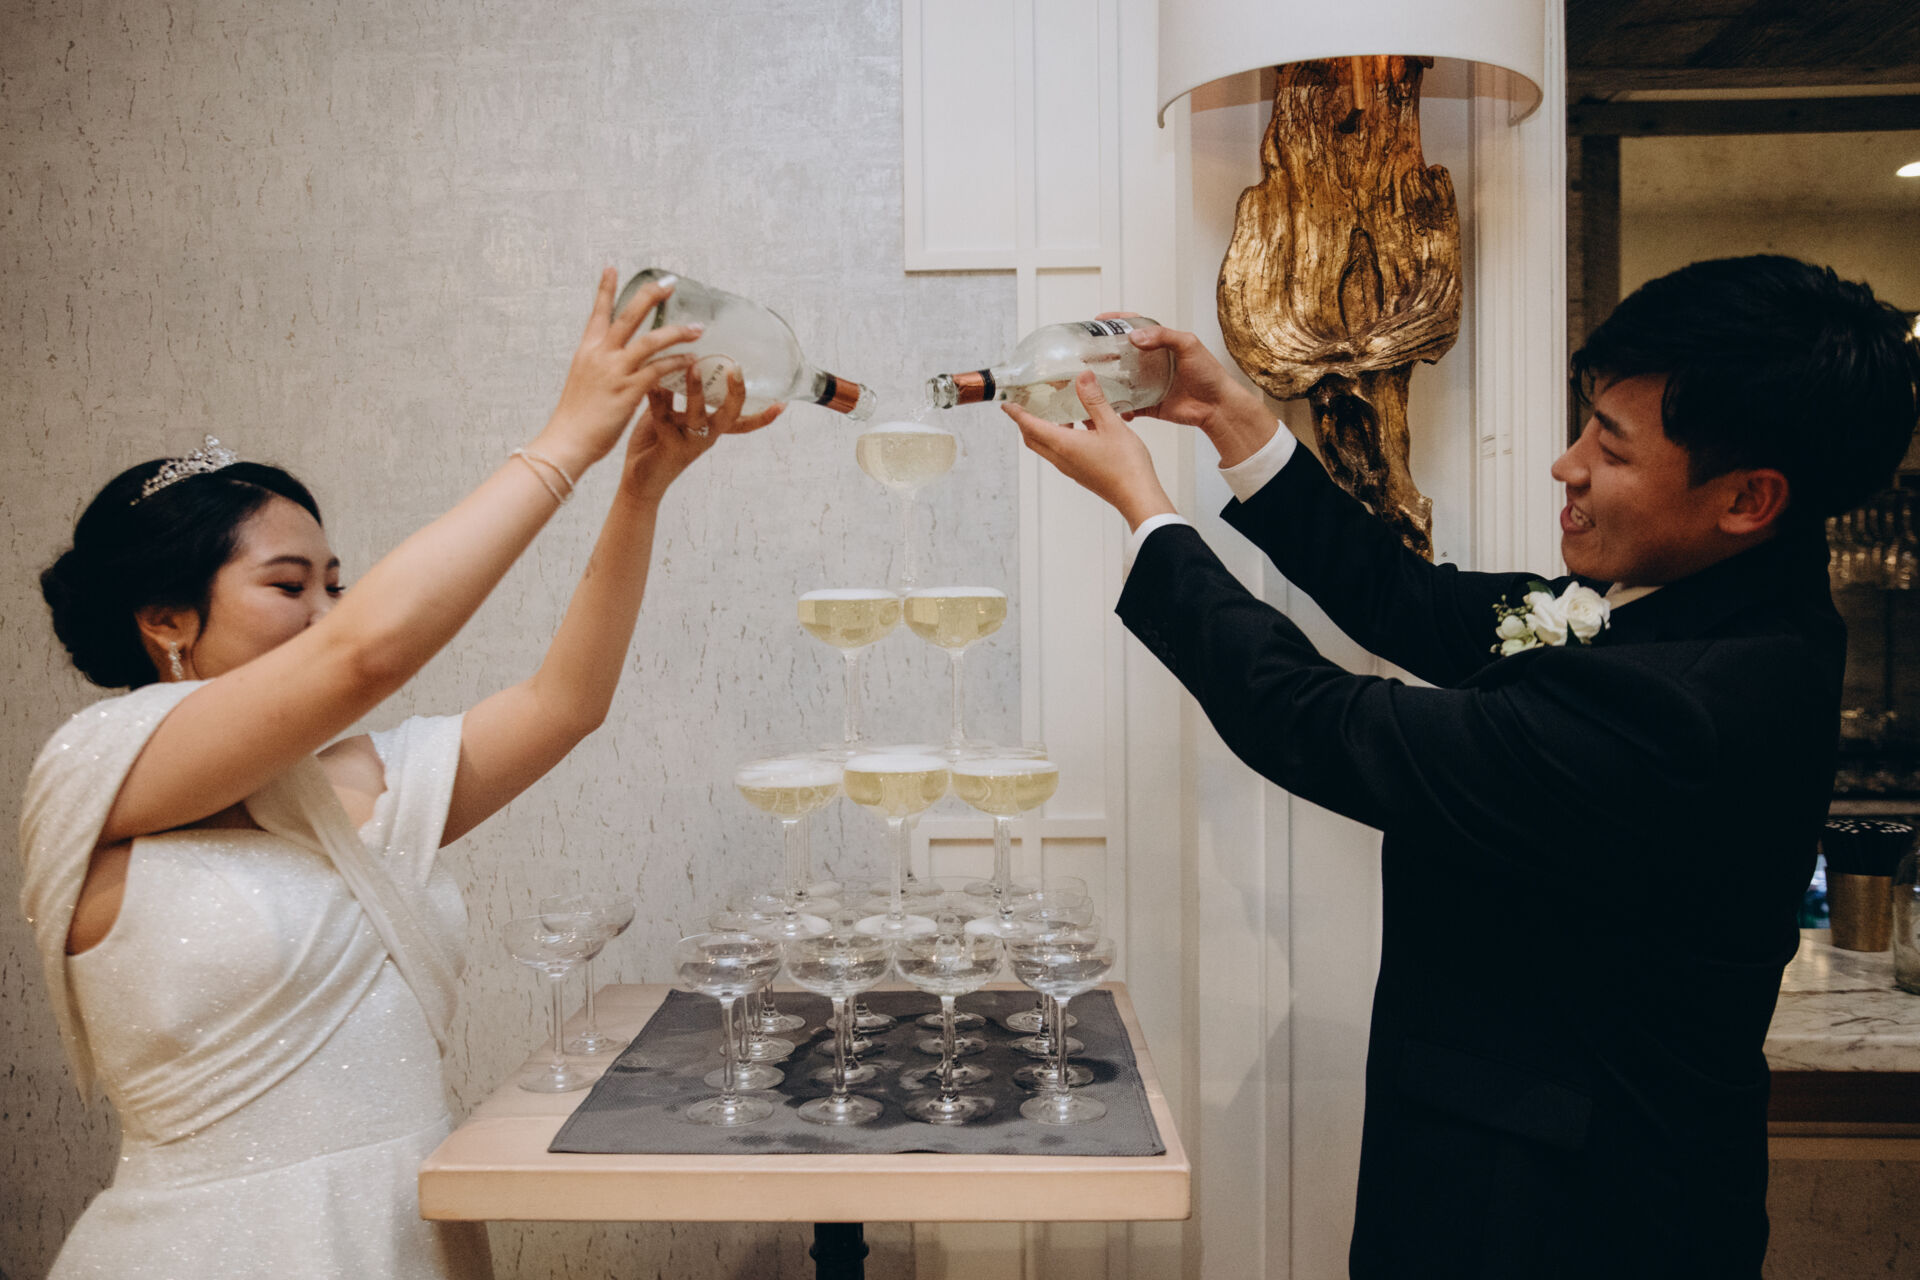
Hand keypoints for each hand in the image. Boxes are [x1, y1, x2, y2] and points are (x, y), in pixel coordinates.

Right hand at [537, 269, 706, 475]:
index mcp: (587, 351)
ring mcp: (614, 372)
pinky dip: (676, 363)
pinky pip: (658, 371)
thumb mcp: (583, 382)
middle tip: (669, 282)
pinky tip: (691, 359)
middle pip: (627, 316)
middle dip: (649, 296)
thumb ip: (598, 367)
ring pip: (649, 341)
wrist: (566, 441)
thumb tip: (609, 361)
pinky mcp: (628, 391)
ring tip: (698, 327)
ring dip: (676, 332)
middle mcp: (600, 355)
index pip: (598, 313)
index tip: (613, 267)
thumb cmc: (575, 418)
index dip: (605, 289)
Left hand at [621, 361, 782, 500]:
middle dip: (736, 392)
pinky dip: (658, 399)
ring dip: (696, 390)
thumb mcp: (670, 413)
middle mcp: (706, 436)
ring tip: (692, 367)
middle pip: (730, 415)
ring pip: (698, 415)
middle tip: (736, 368)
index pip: (743, 422)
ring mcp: (690, 443)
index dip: (763, 416)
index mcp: (712, 429)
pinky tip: (653, 383)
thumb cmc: (656, 443)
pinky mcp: (669, 447)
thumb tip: (676, 358)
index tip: (782, 404)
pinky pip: (664, 417)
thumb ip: (674, 392)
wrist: (637, 480)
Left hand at [1004, 371, 1175, 528]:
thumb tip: (1082, 378)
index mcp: (1063, 445)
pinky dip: (1061, 437)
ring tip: (1056, 411)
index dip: (1017, 414)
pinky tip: (1081, 427)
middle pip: (1033, 439)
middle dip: (1025, 422)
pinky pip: (1062, 452)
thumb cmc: (1126, 465)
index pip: (1030, 426)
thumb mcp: (1111, 425)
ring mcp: (1071, 468)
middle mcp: (1062, 458)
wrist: (1137, 496)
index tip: (1007, 405)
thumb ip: (1095, 400)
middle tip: (1025, 406)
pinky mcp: (1081, 473)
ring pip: (1047, 446)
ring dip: (1045, 430)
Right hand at [1098, 314, 1275, 466]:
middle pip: (1121, 353)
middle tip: (1088, 353)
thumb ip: (1163, 336)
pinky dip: (1119, 407)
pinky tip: (1113, 405)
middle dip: (1104, 352)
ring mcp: (1147, 384)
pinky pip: (1128, 405)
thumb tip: (1135, 336)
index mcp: (1160, 344)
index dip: (1115, 322)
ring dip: (1106, 380)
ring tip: (1092, 379)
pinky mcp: (1147, 404)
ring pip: (1120, 380)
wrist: (1217, 406)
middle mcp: (1150, 362)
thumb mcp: (1189, 344)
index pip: (1133, 326)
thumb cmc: (1209, 374)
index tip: (1098, 321)